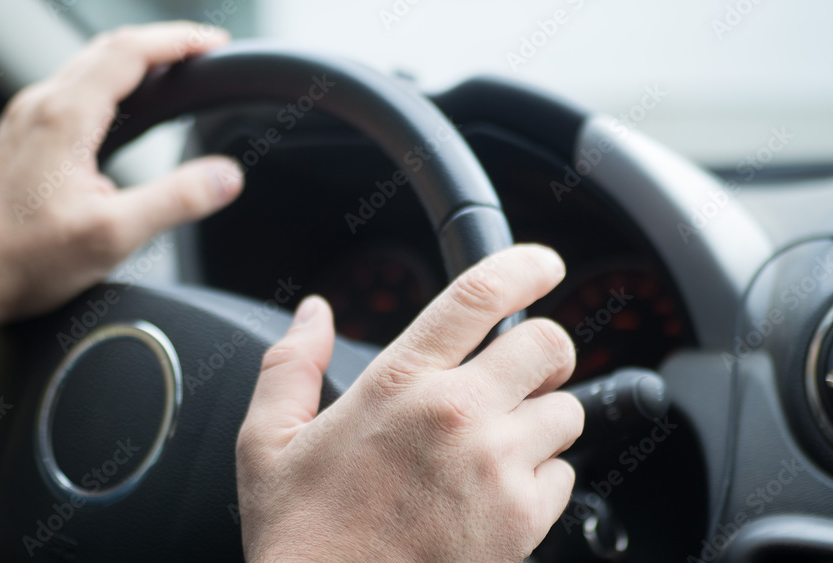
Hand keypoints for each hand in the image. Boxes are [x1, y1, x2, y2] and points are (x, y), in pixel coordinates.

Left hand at [0, 23, 243, 369]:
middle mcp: (41, 105)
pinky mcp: (24, 134)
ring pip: (89, 65)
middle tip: (203, 53)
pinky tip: (128, 104)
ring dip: (136, 60)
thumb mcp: (115, 235)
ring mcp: (28, 116)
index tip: (214, 44)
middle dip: (162, 44)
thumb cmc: (28, 260)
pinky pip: (74, 88)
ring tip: (176, 71)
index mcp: (65, 118)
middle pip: (110, 48)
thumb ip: (177, 201)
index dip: (179, 41)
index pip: (130, 52)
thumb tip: (226, 176)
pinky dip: (111, 82)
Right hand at [236, 245, 582, 561]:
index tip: (543, 265)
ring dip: (540, 417)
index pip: (479, 296)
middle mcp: (457, 416)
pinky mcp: (524, 521)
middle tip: (518, 371)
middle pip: (548, 344)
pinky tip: (495, 492)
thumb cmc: (302, 537)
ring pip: (566, 411)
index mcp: (399, 384)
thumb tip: (313, 312)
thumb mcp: (267, 443)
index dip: (525, 266)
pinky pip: (566, 475)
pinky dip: (541, 476)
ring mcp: (497, 469)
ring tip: (494, 444)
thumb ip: (290, 364)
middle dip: (542, 350)